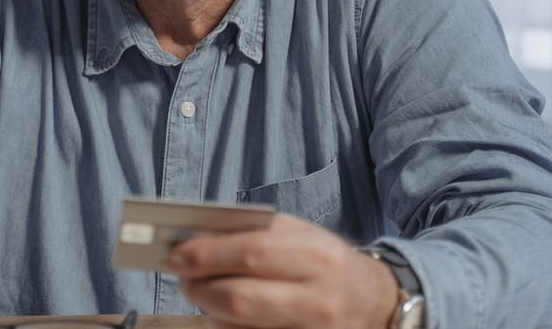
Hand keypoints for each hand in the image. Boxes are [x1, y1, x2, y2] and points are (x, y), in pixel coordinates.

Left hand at [168, 213, 399, 328]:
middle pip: (238, 298)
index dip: (206, 254)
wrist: (375, 303)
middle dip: (199, 287)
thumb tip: (196, 237)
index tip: (176, 253)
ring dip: (210, 311)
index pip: (251, 253)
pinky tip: (226, 316)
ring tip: (206, 294)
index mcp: (318, 258)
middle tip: (183, 278)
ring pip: (237, 328)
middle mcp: (318, 301)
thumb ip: (254, 232)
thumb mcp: (302, 236)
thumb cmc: (328, 264)